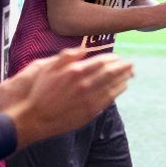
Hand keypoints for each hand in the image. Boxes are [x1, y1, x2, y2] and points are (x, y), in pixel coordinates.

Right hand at [9, 48, 133, 147]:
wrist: (34, 118)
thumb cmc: (39, 92)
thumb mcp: (47, 68)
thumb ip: (66, 57)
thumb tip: (82, 48)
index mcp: (75, 71)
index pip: (101, 61)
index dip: (113, 58)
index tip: (118, 57)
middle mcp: (85, 84)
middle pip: (111, 73)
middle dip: (123, 67)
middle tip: (131, 64)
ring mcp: (89, 99)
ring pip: (113, 86)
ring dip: (123, 78)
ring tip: (130, 74)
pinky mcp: (90, 112)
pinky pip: (109, 99)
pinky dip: (118, 91)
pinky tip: (121, 87)